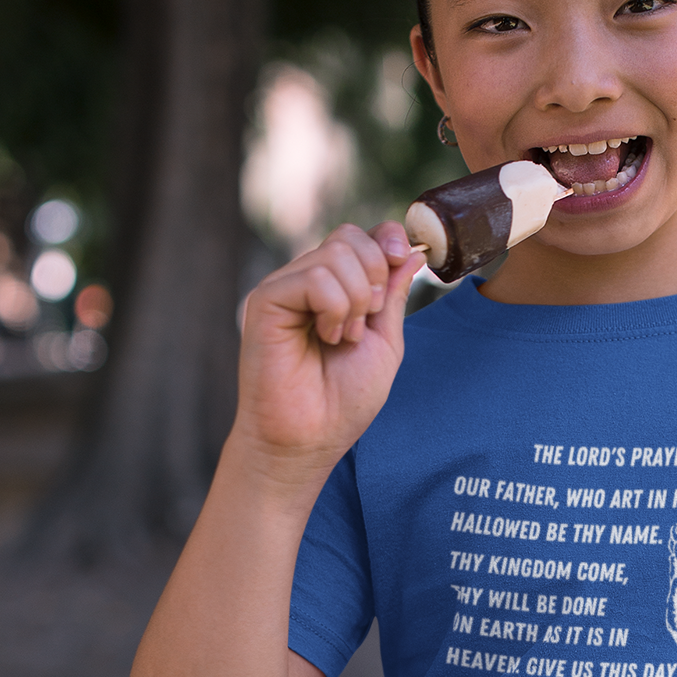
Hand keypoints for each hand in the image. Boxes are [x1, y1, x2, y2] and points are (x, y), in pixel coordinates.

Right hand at [234, 222, 424, 479]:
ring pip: (336, 254)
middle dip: (376, 277)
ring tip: (341, 339)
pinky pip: (315, 277)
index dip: (387, 240)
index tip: (404, 259)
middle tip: (364, 325)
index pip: (360, 236)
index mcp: (332, 289)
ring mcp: (283, 288)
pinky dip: (334, 307)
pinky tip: (325, 337)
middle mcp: (304, 283)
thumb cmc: (342, 402)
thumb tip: (410, 251)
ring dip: (356, 301)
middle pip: (349, 237)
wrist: (308, 440)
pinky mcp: (266, 300)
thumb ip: (393, 295)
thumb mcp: (385, 343)